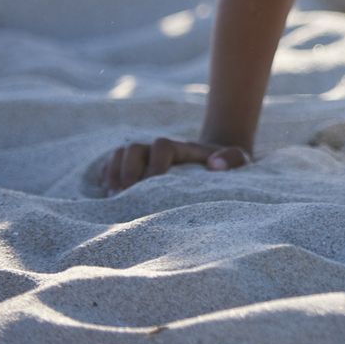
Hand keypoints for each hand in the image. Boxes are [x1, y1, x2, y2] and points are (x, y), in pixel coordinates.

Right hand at [100, 137, 250, 194]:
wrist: (215, 158)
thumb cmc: (227, 163)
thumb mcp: (238, 159)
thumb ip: (231, 159)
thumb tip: (214, 166)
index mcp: (181, 148)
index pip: (162, 145)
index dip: (156, 163)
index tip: (154, 184)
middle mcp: (159, 149)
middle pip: (133, 148)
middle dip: (127, 170)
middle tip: (125, 195)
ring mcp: (145, 157)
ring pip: (119, 154)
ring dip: (112, 174)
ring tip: (113, 198)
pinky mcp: (135, 167)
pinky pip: (111, 165)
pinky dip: (106, 176)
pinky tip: (107, 194)